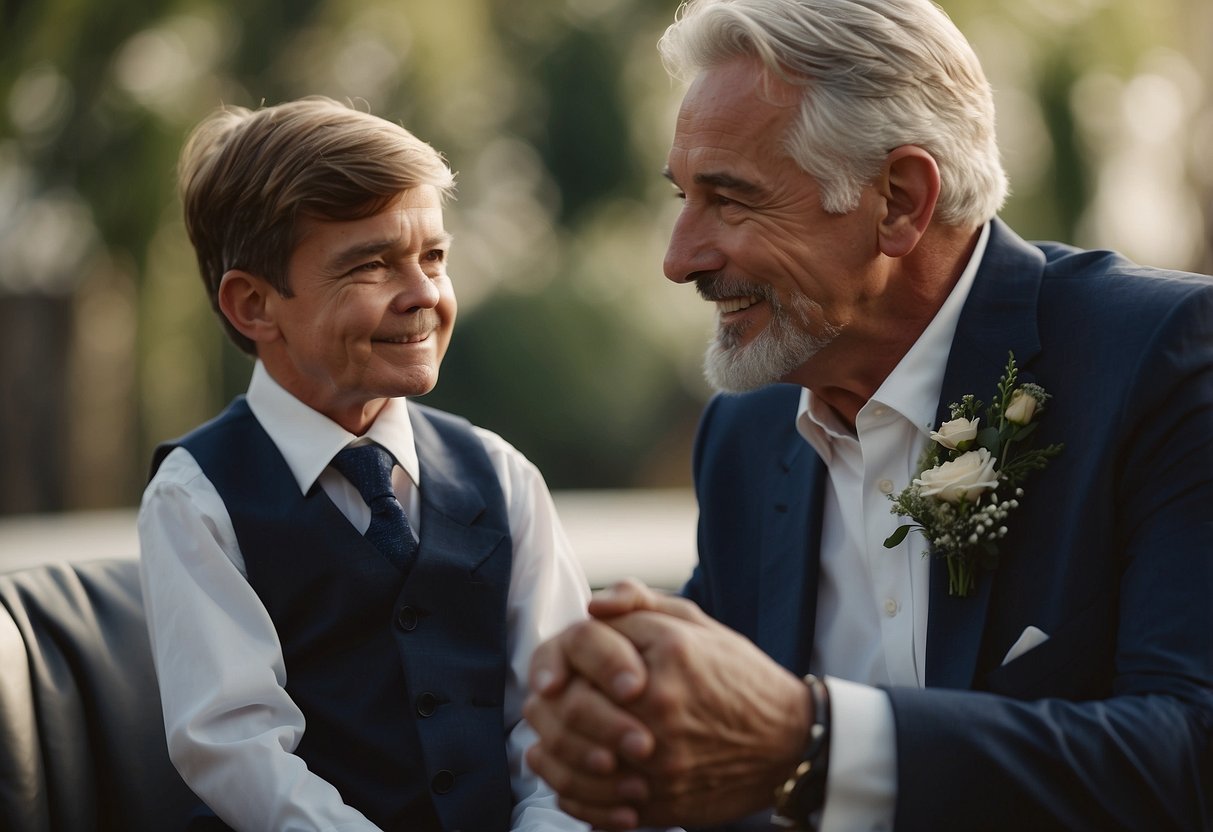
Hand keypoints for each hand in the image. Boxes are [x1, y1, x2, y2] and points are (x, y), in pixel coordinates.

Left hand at [525, 580, 813, 828]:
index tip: (558, 669)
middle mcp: (664, 704)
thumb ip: (639, 603)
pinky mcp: (664, 800)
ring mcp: (663, 758)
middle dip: (548, 704)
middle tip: (543, 703)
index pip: (582, 644)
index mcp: (669, 651)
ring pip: (577, 760)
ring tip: (543, 744)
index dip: (558, 655)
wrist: (788, 741)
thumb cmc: (736, 675)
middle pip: (572, 705)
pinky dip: (573, 795)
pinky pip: (598, 805)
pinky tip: (566, 781)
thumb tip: (592, 605)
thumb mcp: (695, 623)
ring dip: (550, 752)